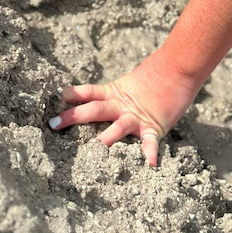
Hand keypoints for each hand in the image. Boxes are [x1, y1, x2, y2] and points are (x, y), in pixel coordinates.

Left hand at [48, 54, 199, 166]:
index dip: (74, 94)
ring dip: (105, 139)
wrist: (178, 67)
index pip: (90, 93)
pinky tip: (148, 165)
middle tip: (53, 124)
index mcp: (115, 93)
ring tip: (92, 150)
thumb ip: (115, 95)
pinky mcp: (154, 127)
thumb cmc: (155, 75)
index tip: (56, 96)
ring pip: (117, 128)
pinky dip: (149, 153)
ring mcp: (137, 117)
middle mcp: (122, 105)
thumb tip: (98, 101)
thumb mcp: (130, 84)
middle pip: (94, 110)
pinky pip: (150, 142)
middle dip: (73, 117)